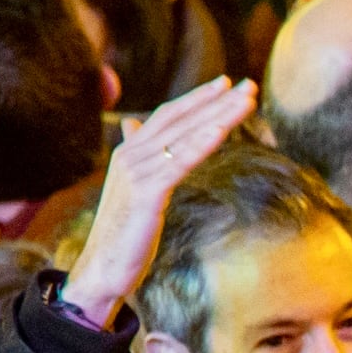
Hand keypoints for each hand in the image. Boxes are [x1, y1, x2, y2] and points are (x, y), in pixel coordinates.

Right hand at [61, 75, 257, 327]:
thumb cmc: (124, 231)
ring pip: (184, 137)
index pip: (169, 116)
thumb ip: (138, 154)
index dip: (197, 99)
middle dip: (216, 101)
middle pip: (180, 120)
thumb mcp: (135, 188)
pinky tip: (220, 131)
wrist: (103, 268)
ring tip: (246, 101)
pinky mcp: (145, 193)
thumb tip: (135, 126)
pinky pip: (177, 164)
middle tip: (248, 85)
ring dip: (218, 117)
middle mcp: (131, 155)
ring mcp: (136, 172)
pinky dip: (199, 145)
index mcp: (130, 152)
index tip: (226, 84)